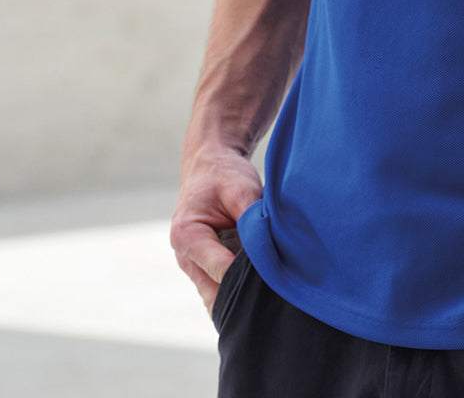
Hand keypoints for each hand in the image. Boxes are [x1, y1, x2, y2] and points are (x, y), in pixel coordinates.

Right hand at [170, 143, 263, 312]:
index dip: (248, 276)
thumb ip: (252, 222)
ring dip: (242, 297)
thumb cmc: (224, 174)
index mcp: (187, 235)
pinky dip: (240, 291)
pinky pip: (221, 289)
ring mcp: (193, 266)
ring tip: (272, 298)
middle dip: (244, 297)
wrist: (209, 163)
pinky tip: (263, 290)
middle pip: (215, 294)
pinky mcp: (204, 268)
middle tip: (278, 300)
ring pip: (217, 298)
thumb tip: (269, 255)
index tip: (275, 279)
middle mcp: (186, 256)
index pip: (220, 270)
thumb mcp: (242, 190)